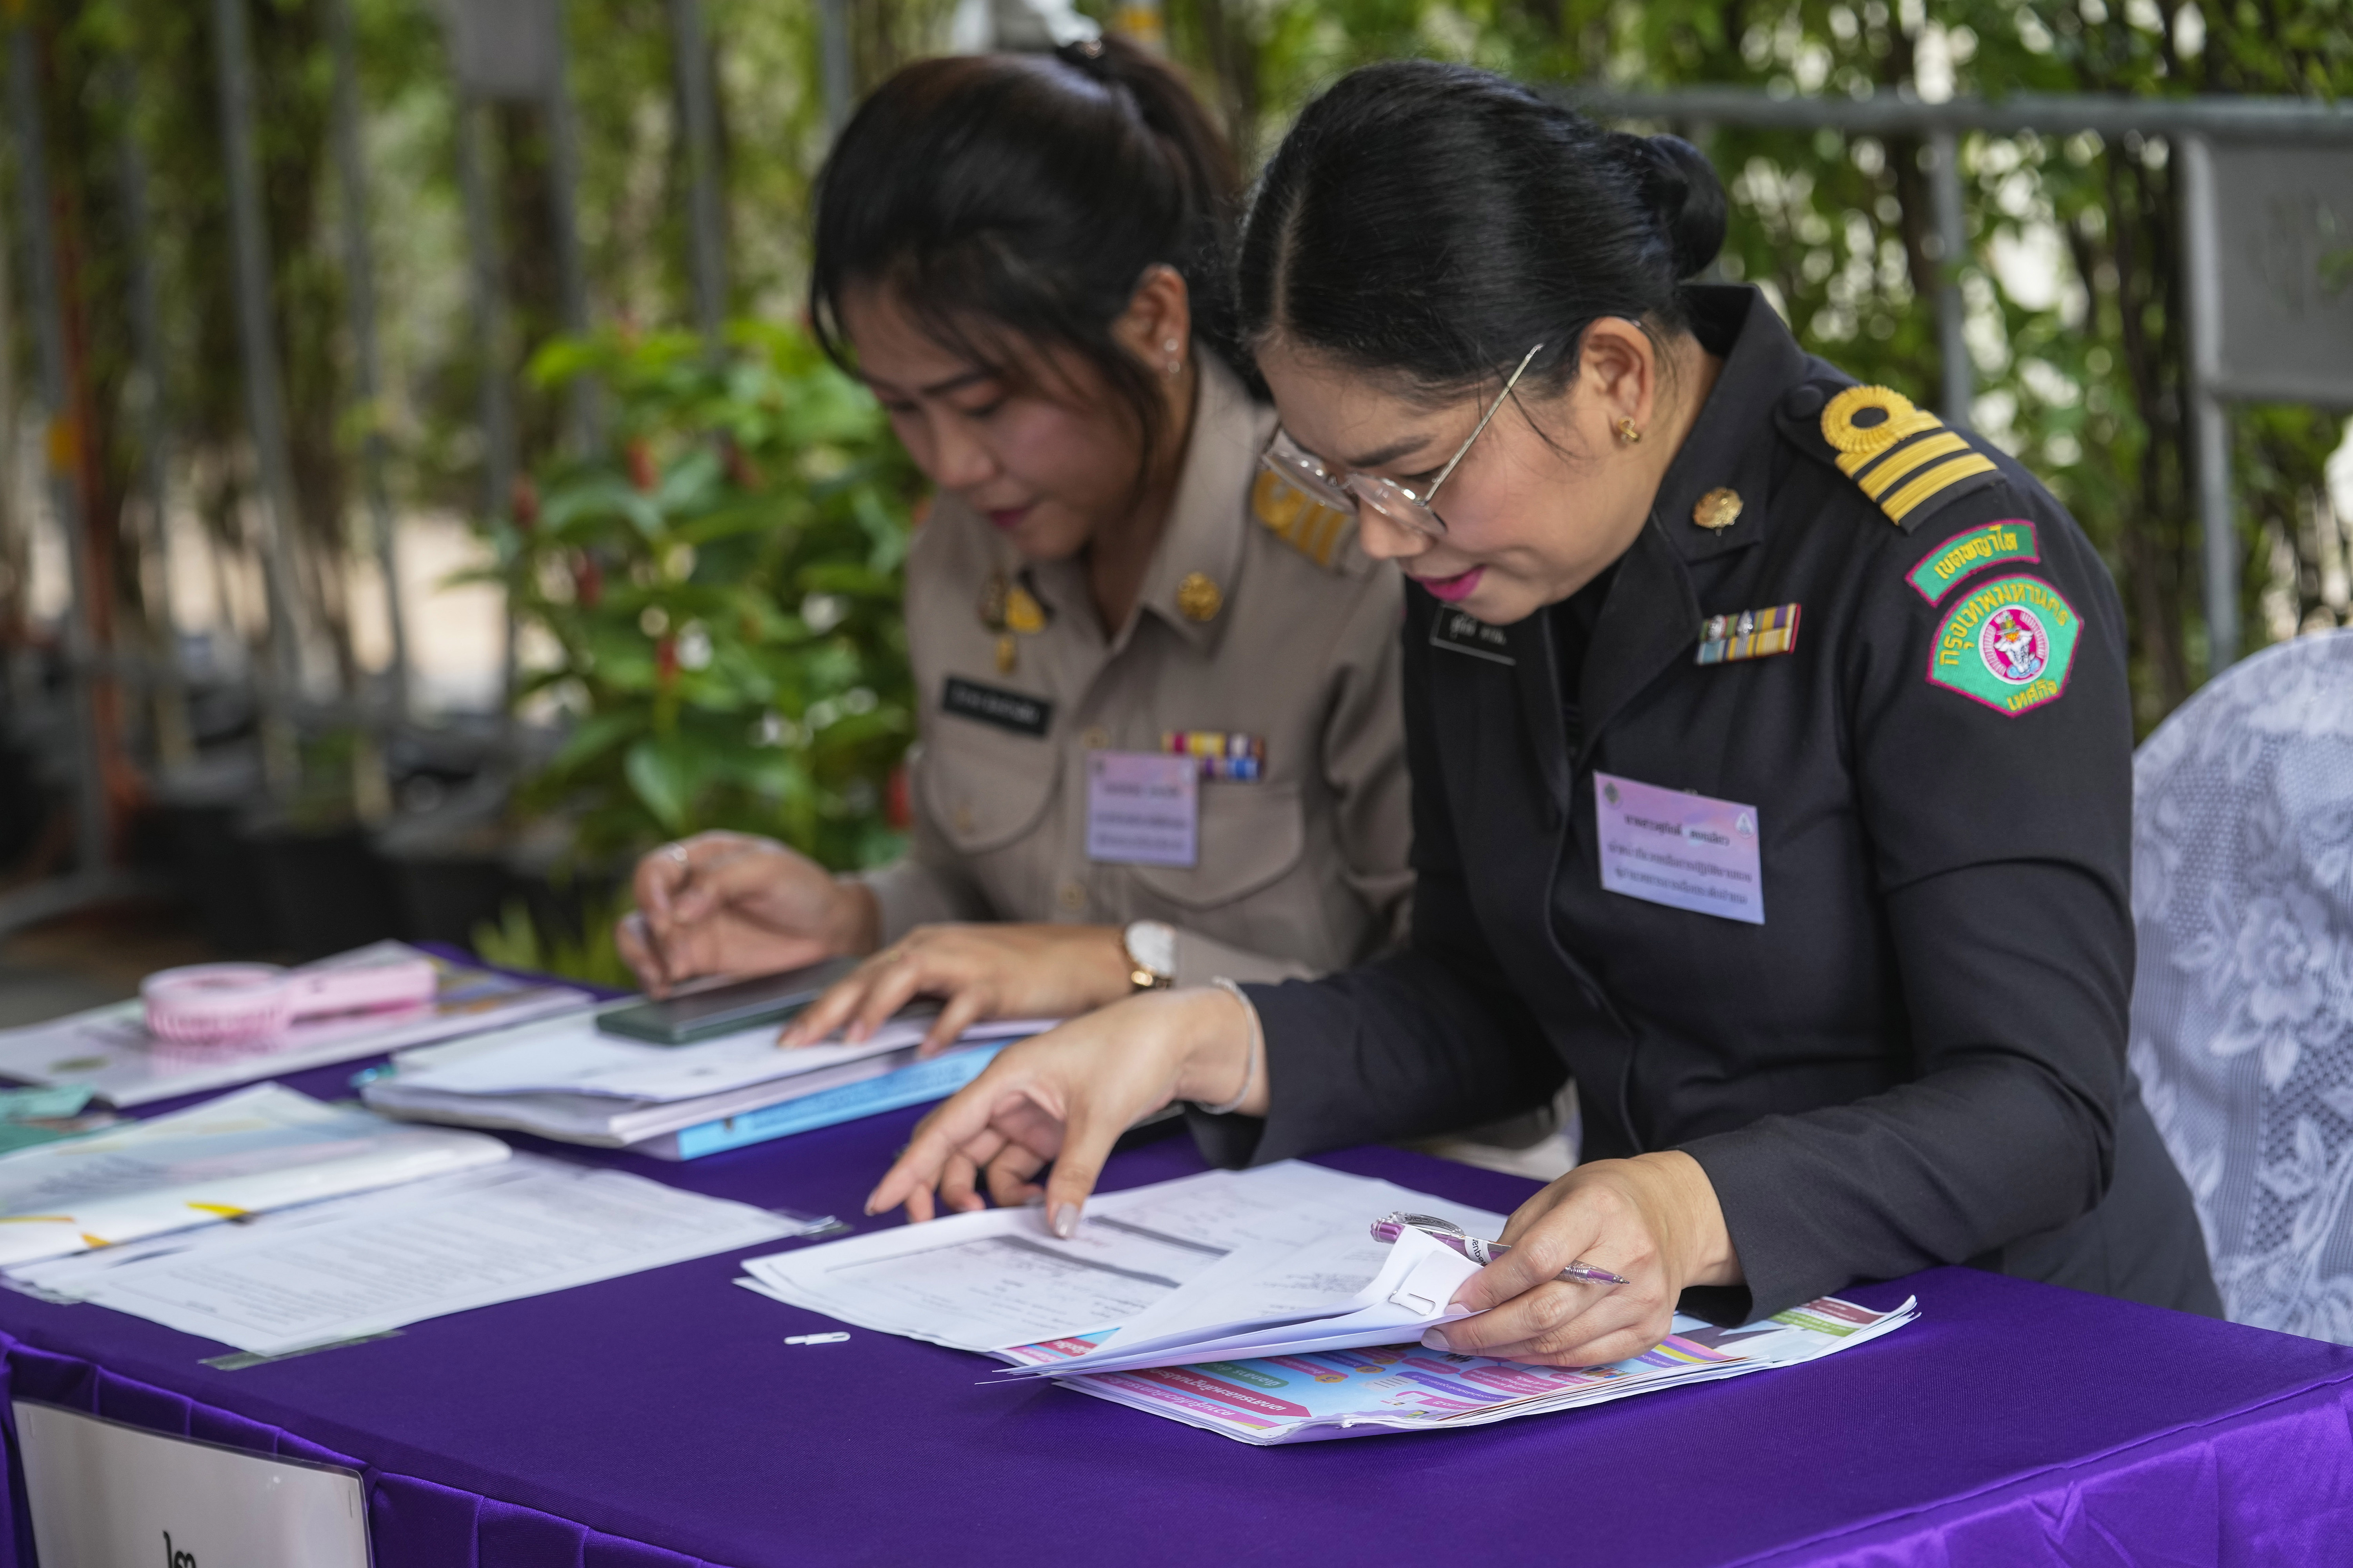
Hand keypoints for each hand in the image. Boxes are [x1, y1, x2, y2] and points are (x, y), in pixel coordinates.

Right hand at [615, 831, 879, 995]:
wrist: (831, 930)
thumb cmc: (803, 887)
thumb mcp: (769, 870)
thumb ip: (721, 880)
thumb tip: (677, 910)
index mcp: (701, 858)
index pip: (654, 869)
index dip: (650, 893)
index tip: (665, 918)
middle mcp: (686, 891)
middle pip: (640, 908)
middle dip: (647, 935)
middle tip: (673, 958)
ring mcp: (689, 927)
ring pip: (639, 939)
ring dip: (641, 959)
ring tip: (663, 980)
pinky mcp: (697, 959)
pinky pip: (660, 967)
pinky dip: (654, 978)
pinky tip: (666, 989)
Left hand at [778, 923, 1134, 1054]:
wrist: (1080, 957)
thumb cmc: (1018, 971)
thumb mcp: (957, 978)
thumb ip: (918, 997)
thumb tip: (875, 1026)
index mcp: (921, 948)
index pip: (859, 976)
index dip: (821, 1007)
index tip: (788, 1039)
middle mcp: (935, 946)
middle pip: (870, 974)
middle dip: (830, 1008)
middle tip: (796, 1041)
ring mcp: (966, 960)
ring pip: (908, 976)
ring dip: (877, 1005)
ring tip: (853, 1038)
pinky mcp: (998, 980)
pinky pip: (964, 1003)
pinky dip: (943, 1025)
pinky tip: (926, 1048)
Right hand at [864, 986, 1260, 1227]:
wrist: (1175, 1034)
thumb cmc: (1132, 1048)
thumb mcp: (1101, 1114)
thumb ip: (1075, 1172)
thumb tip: (1058, 1224)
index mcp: (1004, 1076)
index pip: (944, 1125)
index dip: (911, 1166)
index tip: (883, 1199)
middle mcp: (1007, 1093)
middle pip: (953, 1144)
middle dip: (937, 1184)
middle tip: (930, 1225)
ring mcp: (1027, 1110)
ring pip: (983, 1160)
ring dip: (982, 1192)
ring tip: (994, 1220)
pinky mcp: (1050, 1126)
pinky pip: (1017, 1164)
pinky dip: (1018, 1189)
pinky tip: (1037, 1205)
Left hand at [1426, 1152, 1740, 1367]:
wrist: (1672, 1215)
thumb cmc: (1602, 1202)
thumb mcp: (1553, 1197)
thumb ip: (1515, 1241)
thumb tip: (1471, 1289)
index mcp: (1599, 1211)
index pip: (1537, 1260)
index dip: (1490, 1287)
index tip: (1454, 1301)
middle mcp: (1628, 1258)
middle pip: (1547, 1311)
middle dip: (1487, 1331)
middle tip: (1446, 1335)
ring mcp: (1644, 1300)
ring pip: (1561, 1343)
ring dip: (1506, 1350)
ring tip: (1469, 1346)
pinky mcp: (1651, 1331)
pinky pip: (1584, 1358)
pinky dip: (1542, 1359)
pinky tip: (1511, 1352)